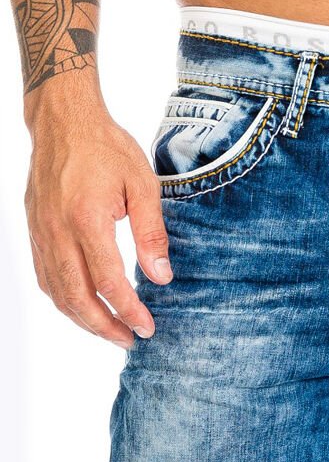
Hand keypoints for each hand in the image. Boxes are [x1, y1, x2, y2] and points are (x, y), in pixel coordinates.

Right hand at [24, 88, 169, 348]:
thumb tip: (162, 278)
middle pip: (77, 296)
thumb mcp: (143, 186)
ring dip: (83, 318)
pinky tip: (85, 307)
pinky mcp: (35, 229)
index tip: (149, 328)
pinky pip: (45, 275)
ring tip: (111, 331)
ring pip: (57, 291)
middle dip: (105, 326)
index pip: (109, 282)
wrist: (63, 121)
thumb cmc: (107, 149)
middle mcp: (57, 230)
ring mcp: (41, 231)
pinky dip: (64, 299)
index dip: (129, 311)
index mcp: (87, 219)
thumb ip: (152, 233)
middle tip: (131, 340)